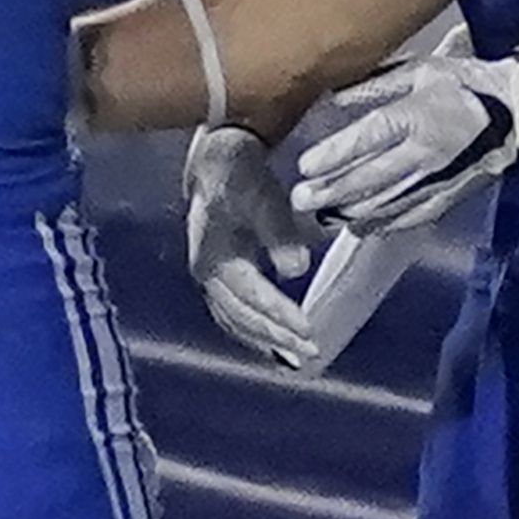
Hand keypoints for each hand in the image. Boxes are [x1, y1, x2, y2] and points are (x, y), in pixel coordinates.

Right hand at [184, 126, 327, 369]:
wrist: (219, 162)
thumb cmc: (241, 175)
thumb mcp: (263, 197)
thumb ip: (280, 232)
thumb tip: (298, 269)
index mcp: (214, 258)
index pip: (252, 297)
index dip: (281, 317)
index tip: (310, 332)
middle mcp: (206, 273)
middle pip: (242, 317)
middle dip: (277, 336)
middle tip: (312, 351)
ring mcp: (209, 277)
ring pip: (236, 320)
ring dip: (266, 339)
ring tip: (298, 356)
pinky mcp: (217, 276)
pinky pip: (234, 313)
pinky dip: (255, 331)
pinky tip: (275, 341)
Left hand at [286, 46, 518, 236]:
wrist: (518, 109)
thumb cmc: (465, 84)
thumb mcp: (421, 70)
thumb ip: (376, 84)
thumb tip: (334, 98)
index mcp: (418, 114)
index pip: (369, 137)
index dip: (336, 154)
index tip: (304, 166)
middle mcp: (425, 151)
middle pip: (371, 176)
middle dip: (332, 191)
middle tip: (300, 200)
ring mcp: (438, 178)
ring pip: (388, 202)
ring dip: (352, 211)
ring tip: (321, 218)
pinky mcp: (450, 195)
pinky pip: (414, 215)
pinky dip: (386, 224)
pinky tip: (362, 228)